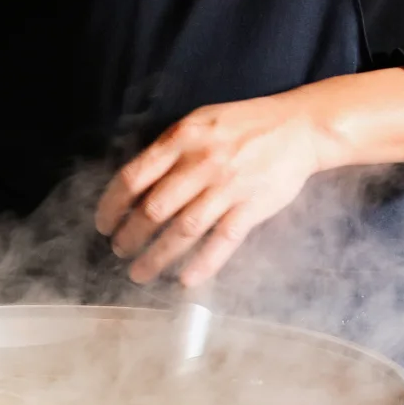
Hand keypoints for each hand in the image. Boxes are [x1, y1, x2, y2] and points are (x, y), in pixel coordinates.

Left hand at [94, 68, 403, 287]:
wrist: (300, 127)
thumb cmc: (245, 125)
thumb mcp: (200, 122)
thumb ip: (170, 149)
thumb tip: (135, 182)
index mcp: (182, 139)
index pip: (133, 177)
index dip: (112, 206)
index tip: (103, 224)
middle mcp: (201, 163)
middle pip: (153, 209)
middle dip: (129, 236)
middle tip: (119, 252)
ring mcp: (228, 186)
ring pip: (183, 230)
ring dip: (156, 257)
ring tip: (140, 274)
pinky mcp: (252, 207)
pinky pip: (222, 241)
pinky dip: (202, 264)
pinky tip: (185, 282)